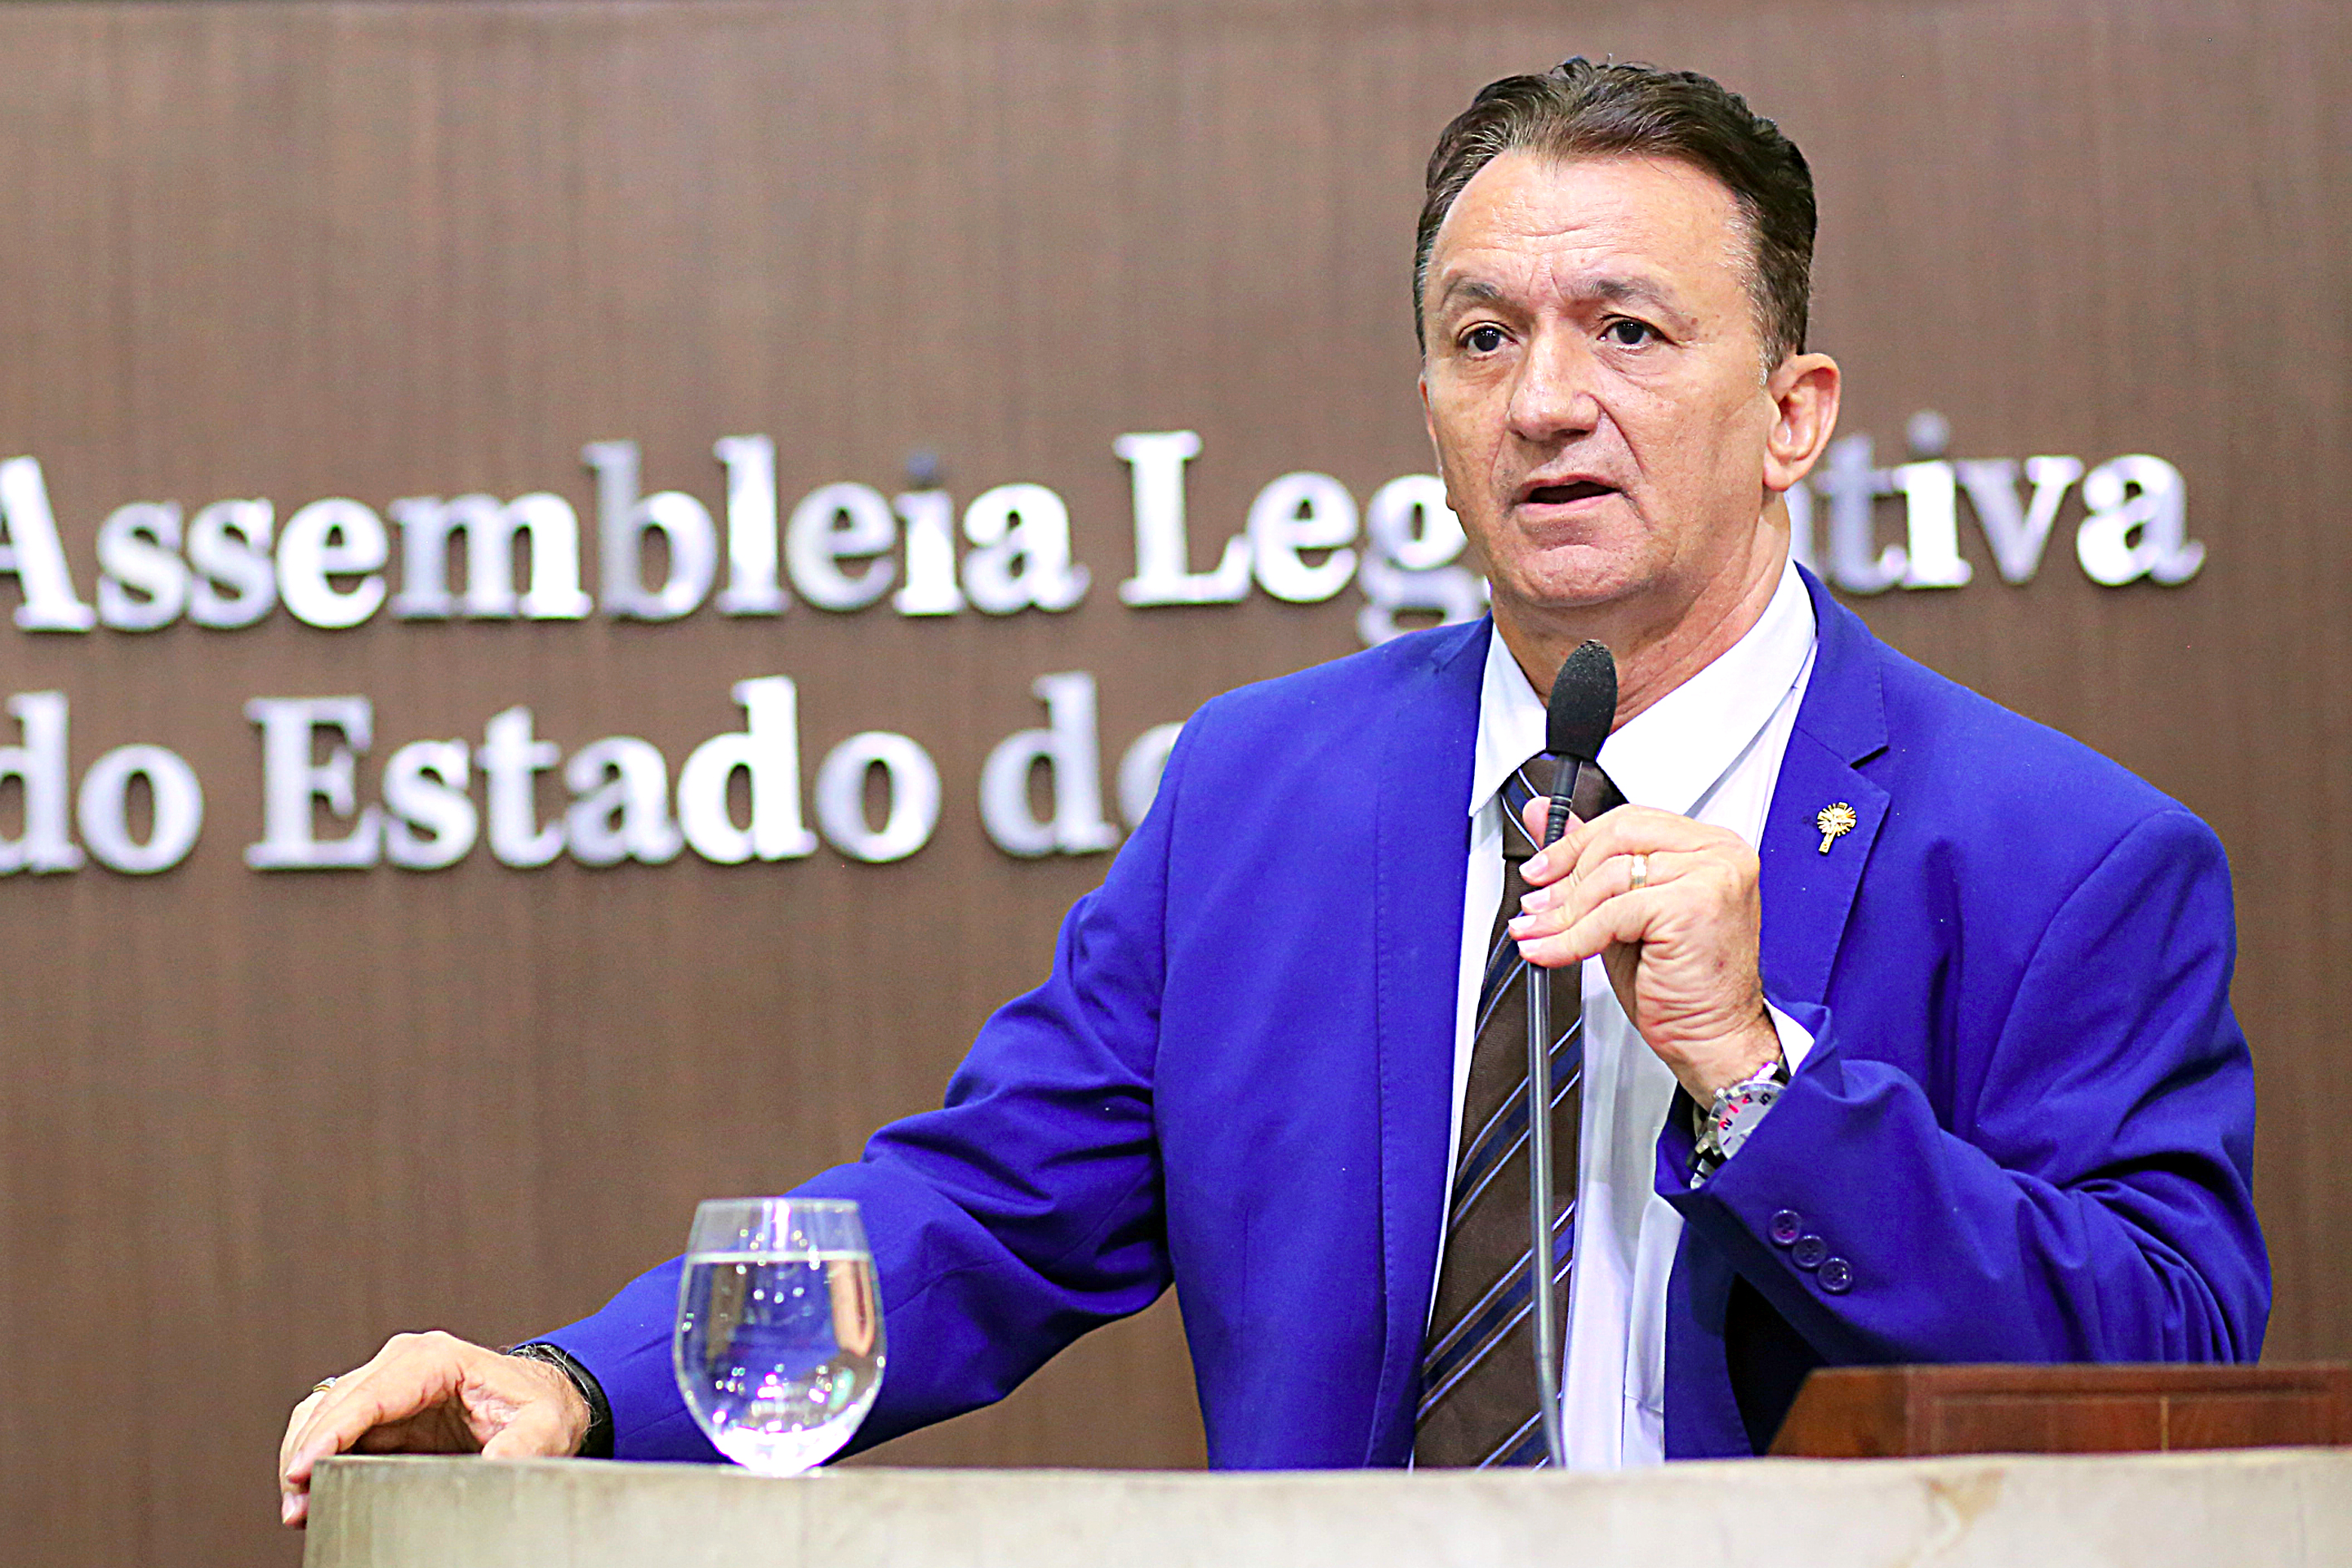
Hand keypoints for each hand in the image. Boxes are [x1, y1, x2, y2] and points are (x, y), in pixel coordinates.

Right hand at [277, 1331, 590, 1528]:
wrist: (544, 1401)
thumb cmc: (542, 1409)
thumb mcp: (545, 1428)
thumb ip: (521, 1445)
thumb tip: (493, 1463)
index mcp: (436, 1360)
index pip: (369, 1395)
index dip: (330, 1433)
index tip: (304, 1469)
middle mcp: (405, 1363)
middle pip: (335, 1404)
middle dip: (307, 1453)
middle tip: (298, 1506)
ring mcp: (389, 1382)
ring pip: (322, 1413)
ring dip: (303, 1455)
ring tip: (300, 1506)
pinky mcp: (383, 1408)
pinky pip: (332, 1426)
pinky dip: (314, 1455)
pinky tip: (311, 1491)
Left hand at [1509, 797, 1781, 1100]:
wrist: (1714, 1038)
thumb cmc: (1680, 984)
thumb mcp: (1624, 912)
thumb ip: (1589, 861)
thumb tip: (1541, 816)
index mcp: (1711, 846)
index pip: (1631, 820)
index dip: (1577, 843)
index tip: (1541, 867)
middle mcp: (1720, 854)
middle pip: (1620, 836)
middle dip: (1566, 873)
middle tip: (1535, 904)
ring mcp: (1713, 876)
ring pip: (1612, 875)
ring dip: (1564, 910)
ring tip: (1539, 932)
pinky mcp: (1694, 906)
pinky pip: (1614, 911)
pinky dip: (1575, 936)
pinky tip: (1555, 951)